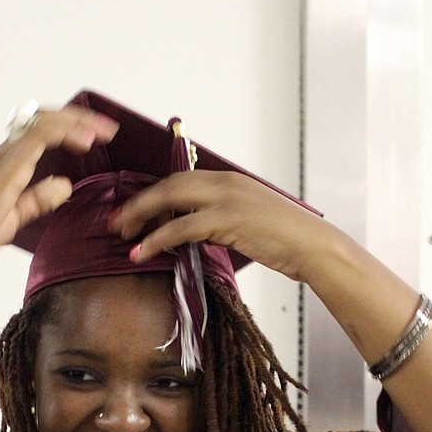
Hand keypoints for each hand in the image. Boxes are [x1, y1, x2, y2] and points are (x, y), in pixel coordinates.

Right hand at [0, 105, 117, 266]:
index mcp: (10, 161)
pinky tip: (84, 142)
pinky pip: (37, 137)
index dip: (72, 126)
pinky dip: (64, 134)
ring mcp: (6, 157)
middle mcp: (7, 152)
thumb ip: (39, 199)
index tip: (98, 135)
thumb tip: (66, 184)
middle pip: (46, 119)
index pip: (44, 130)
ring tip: (103, 131)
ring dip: (78, 123)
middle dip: (80, 119)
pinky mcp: (6, 168)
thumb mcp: (18, 214)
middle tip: (108, 128)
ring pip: (44, 122)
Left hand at [110, 170, 323, 284]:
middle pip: (168, 184)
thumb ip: (222, 221)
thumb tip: (197, 234)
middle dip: (138, 202)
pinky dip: (157, 239)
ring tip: (123, 237)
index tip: (133, 210)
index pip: (180, 179)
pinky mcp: (227, 221)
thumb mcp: (251, 221)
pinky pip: (181, 227)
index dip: (152, 194)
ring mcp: (226, 199)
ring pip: (169, 201)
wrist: (313, 247)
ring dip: (141, 218)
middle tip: (117, 221)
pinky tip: (142, 252)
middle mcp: (225, 183)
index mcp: (229, 179)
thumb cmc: (287, 240)